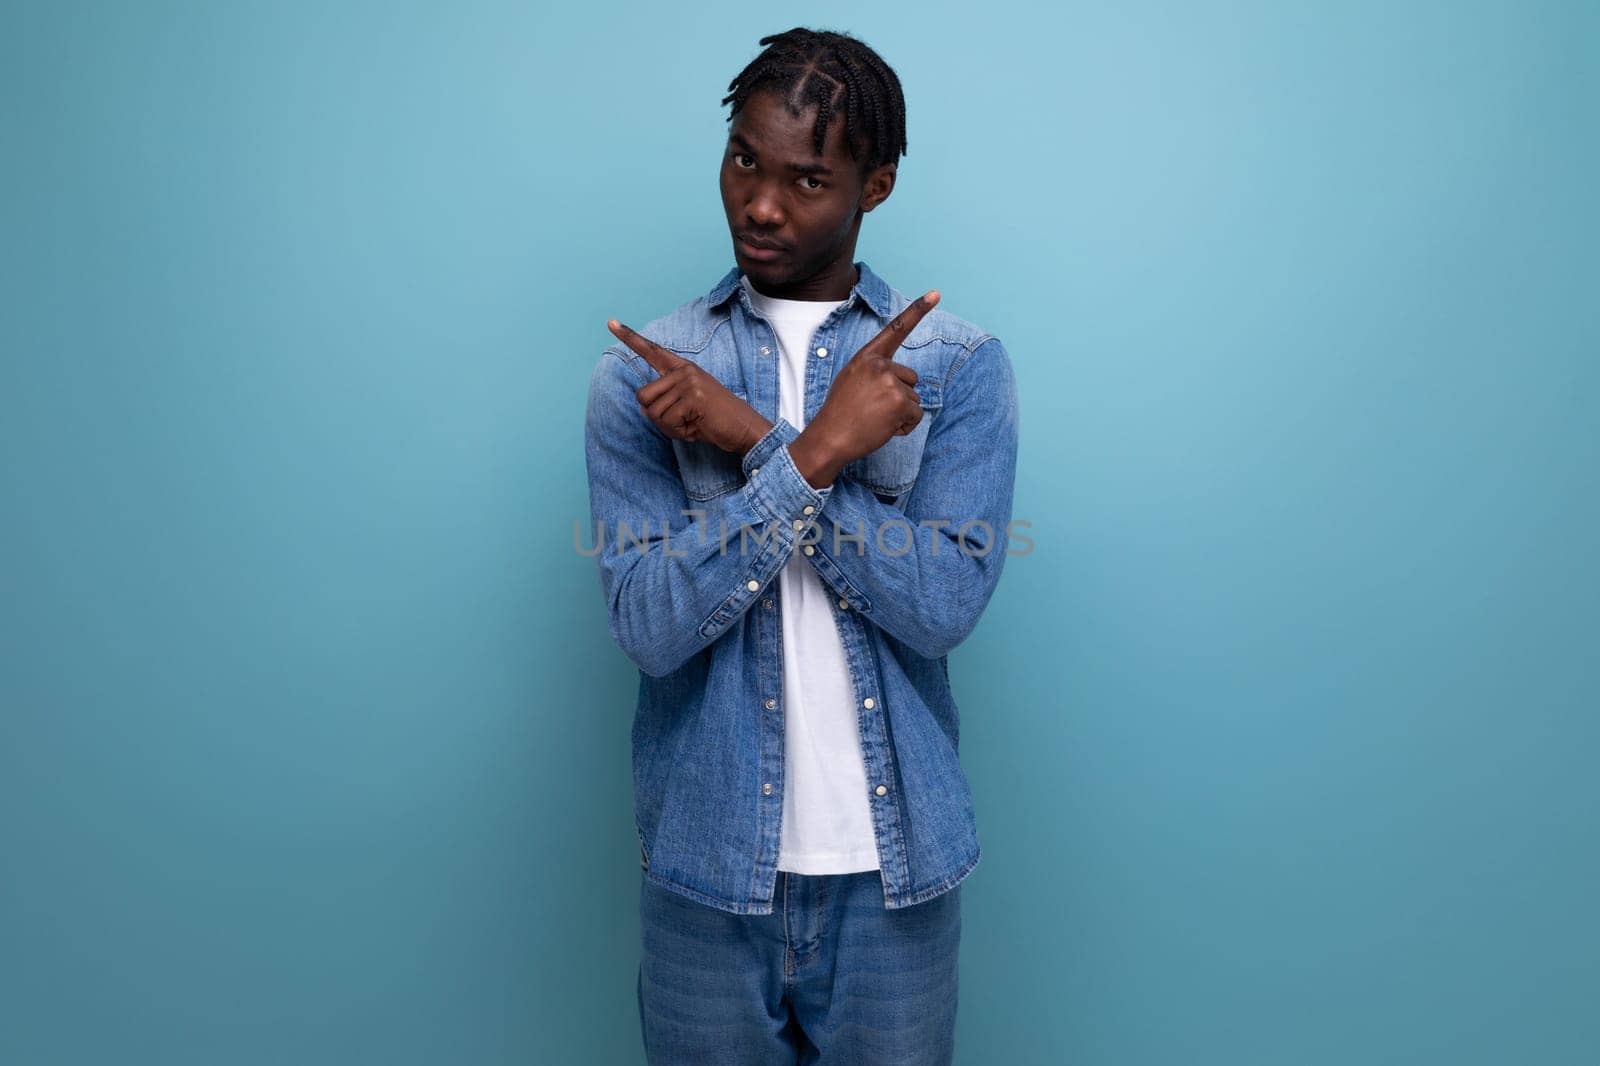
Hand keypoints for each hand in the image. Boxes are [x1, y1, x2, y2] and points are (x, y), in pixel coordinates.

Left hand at [607, 319, 771, 453]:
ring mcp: (689, 382)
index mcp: (682, 369)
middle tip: (681, 421)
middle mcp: (684, 370)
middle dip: (656, 417)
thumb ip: (663, 404)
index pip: (651, 350)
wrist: (744, 428)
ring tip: (692, 424)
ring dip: (669, 427)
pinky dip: (679, 431)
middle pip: (642, 396)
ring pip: (653, 412)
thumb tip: (643, 408)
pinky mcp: (693, 397)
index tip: (610, 322)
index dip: (629, 337)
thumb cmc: (713, 421)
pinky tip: (696, 427)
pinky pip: (668, 420)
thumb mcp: (684, 409)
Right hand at [804, 290, 939, 466]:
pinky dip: (905, 426)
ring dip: (901, 413)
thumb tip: (902, 382)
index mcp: (866, 357)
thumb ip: (874, 372)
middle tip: (872, 409)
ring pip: (914, 398)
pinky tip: (884, 428)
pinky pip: (916, 415)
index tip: (935, 294)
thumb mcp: (851, 380)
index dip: (918, 311)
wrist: (829, 438)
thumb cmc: (840, 414)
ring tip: (875, 419)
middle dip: (899, 396)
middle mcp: (879, 365)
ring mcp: (890, 382)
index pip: (895, 329)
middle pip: (911, 378)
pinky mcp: (900, 401)